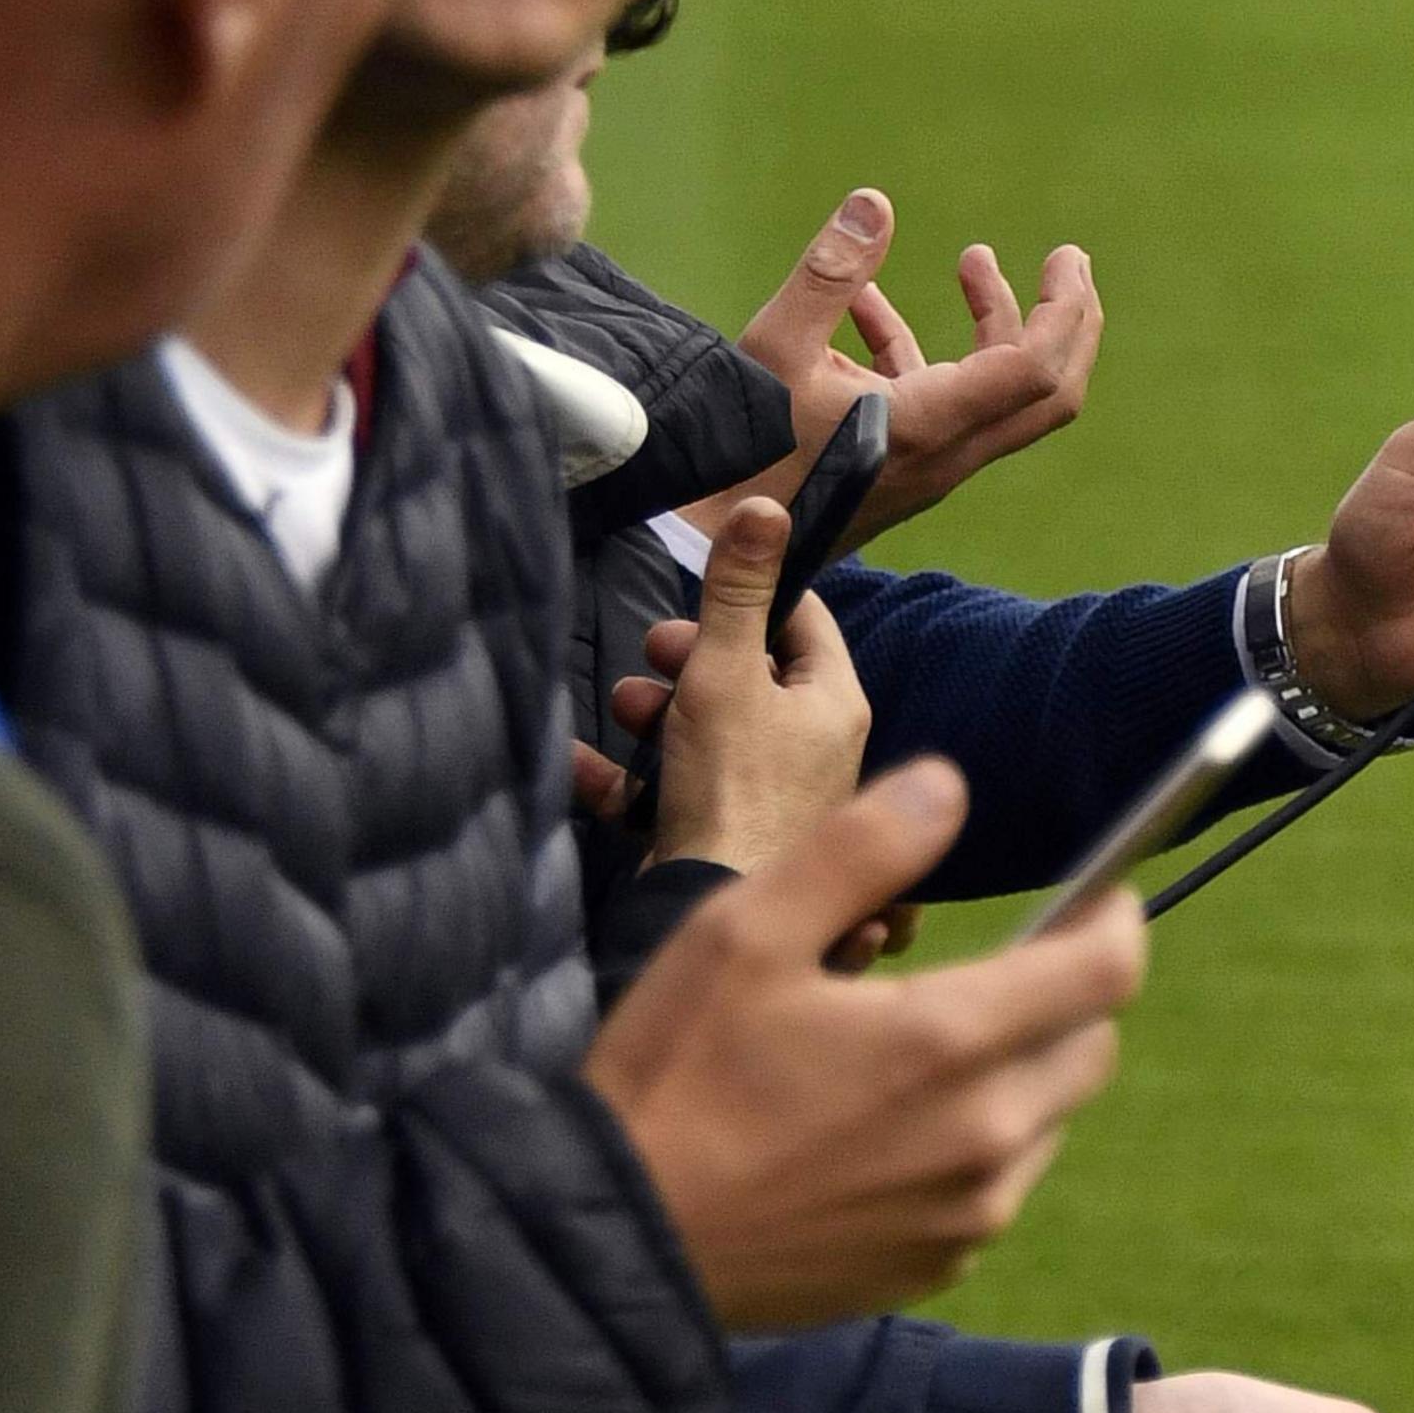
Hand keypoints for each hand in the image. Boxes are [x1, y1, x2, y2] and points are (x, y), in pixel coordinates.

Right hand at [583, 760, 1138, 1328]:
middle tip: (1001, 967)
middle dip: (1066, 997)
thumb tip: (949, 789)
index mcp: (948, 1042)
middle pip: (1090, 1048)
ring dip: (1018, 1075)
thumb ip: (859, 850)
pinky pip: (995, 1190)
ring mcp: (966, 1215)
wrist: (618, 1242)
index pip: (1106, 971)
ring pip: (1046, 1121)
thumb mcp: (745, 931)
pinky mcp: (936, 1266)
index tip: (1100, 893)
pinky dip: (974, 1148)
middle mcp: (983, 1138)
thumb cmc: (672, 1076)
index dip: (1117, 917)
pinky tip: (889, 1131)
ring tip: (922, 1054)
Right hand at [643, 497, 869, 877]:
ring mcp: (767, 797)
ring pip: (703, 731)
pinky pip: (669, 790)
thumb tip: (767, 505)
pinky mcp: (720, 836)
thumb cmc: (733, 787)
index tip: (705, 587)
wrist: (711, 907)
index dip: (753, 594)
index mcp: (831, 704)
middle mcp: (814, 752)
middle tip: (655, 653)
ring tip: (625, 709)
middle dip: (689, 658)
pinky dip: (626, 776)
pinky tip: (581, 765)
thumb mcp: (726, 670)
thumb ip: (737, 591)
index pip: (804, 621)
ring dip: (654, 711)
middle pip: (747, 676)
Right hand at [732, 188, 1101, 538]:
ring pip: (996, 393)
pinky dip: (920, 348)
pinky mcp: (901, 463)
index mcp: (930, 424)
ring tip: (972, 259)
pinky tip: (867, 308)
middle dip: (1068, 321)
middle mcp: (946, 451)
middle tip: (1065, 260)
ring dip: (996, 323)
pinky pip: (935, 400)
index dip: (1063, 310)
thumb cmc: (743, 454)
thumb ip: (828, 273)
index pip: (1037, 369)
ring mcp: (929, 462)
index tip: (1063, 256)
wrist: (724, 545)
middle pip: (1049, 393)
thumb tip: (875, 203)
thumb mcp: (774, 349)